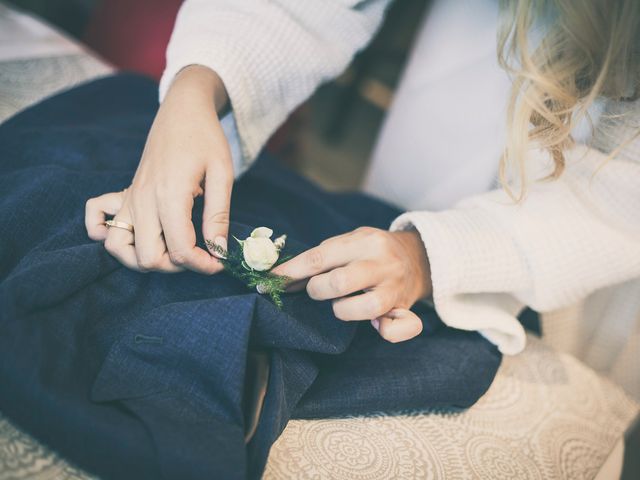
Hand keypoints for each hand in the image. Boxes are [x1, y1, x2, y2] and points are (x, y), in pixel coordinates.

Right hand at [85, 65, 231, 273]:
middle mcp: (142, 200)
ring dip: (144, 259)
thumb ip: (219, 215)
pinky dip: (110, 237)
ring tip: (172, 249)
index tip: (220, 261)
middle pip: (147, 258)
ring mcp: (129, 198)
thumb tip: (219, 250)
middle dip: (177, 267)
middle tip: (199, 254)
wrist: (182, 110)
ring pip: (118, 249)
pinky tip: (137, 236)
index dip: (204, 265)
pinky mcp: (124, 195)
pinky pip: (98, 224)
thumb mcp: (223, 174)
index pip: (180, 251)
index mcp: (170, 196)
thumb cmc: (206, 139)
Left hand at [271, 227, 431, 342]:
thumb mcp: (350, 241)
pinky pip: (395, 330)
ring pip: (365, 309)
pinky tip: (376, 325)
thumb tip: (281, 278)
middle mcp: (382, 263)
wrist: (418, 257)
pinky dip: (385, 332)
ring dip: (343, 311)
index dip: (290, 272)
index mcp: (365, 241)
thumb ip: (322, 257)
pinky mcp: (406, 310)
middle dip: (318, 291)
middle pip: (340, 282)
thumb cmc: (371, 251)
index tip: (268, 283)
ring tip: (342, 305)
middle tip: (318, 290)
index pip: (319, 257)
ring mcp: (396, 288)